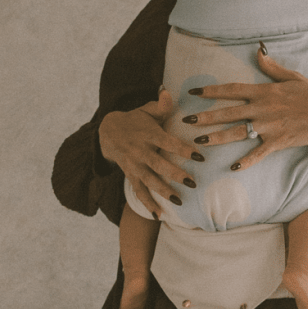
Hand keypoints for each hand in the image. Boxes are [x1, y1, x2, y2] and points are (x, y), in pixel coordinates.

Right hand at [99, 90, 202, 218]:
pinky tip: (158, 216)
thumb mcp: (146, 110)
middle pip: (159, 164)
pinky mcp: (130, 175)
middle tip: (192, 183)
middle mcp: (141, 151)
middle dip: (175, 174)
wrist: (107, 132)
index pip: (168, 143)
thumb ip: (161, 106)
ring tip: (179, 201)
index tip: (200, 156)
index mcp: (149, 134)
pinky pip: (139, 191)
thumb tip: (169, 92)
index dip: (183, 149)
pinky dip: (147, 204)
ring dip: (164, 192)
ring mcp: (134, 165)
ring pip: (149, 181)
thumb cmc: (135, 120)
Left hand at [182, 51, 307, 172]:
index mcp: (264, 92)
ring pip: (237, 133)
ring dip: (217, 137)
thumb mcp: (292, 76)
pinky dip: (246, 161)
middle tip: (186, 119)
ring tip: (199, 141)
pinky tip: (232, 168)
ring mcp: (268, 127)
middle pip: (228, 112)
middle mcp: (262, 109)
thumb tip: (258, 52)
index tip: (194, 91)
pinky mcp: (277, 142)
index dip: (211, 90)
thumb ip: (272, 67)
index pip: (232, 90)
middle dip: (206, 115)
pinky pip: (258, 154)